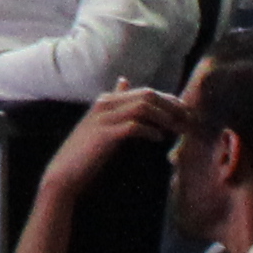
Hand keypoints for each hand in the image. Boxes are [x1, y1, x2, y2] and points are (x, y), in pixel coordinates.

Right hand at [49, 85, 188, 190]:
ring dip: (165, 118)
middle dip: (172, 106)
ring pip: (143, 107)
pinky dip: (149, 130)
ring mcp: (104, 118)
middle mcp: (105, 104)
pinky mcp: (105, 134)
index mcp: (107, 100)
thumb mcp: (101, 122)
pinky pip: (133, 126)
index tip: (185, 113)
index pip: (145, 92)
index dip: (169, 101)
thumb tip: (124, 80)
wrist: (64, 172)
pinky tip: (159, 139)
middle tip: (188, 120)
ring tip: (178, 129)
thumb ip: (115, 104)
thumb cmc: (86, 151)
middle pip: (147, 95)